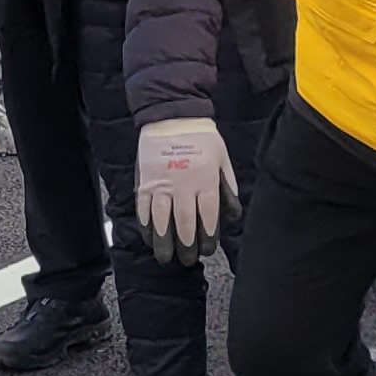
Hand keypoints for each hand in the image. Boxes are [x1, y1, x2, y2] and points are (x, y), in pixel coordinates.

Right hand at [134, 117, 239, 261]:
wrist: (172, 115)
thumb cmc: (203, 138)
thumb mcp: (223, 159)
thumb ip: (228, 188)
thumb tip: (232, 215)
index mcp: (205, 179)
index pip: (207, 216)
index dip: (207, 236)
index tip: (207, 250)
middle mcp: (183, 185)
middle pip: (184, 223)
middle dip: (186, 245)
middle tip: (188, 260)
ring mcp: (161, 184)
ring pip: (161, 220)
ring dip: (163, 242)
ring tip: (165, 258)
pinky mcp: (144, 181)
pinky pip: (143, 208)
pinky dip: (146, 225)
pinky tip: (149, 237)